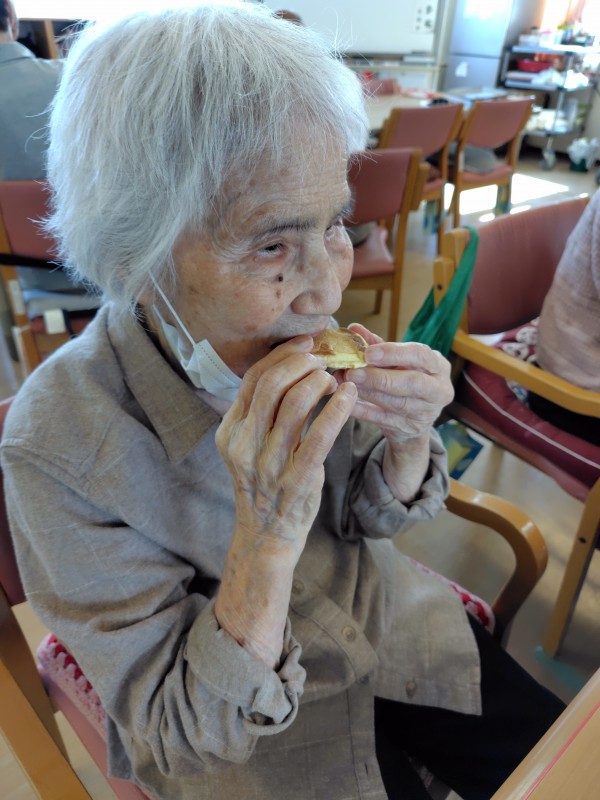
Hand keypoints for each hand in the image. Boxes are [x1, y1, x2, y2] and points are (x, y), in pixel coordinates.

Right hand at [216, 335, 356, 553]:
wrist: (266, 534)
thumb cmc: (264, 482)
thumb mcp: (248, 446)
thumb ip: (260, 412)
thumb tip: (289, 365)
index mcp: (230, 431)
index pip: (252, 379)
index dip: (282, 355)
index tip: (305, 342)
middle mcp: (244, 445)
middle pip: (271, 385)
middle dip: (301, 362)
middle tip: (323, 358)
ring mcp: (269, 464)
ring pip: (295, 404)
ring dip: (320, 381)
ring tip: (334, 378)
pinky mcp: (297, 479)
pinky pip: (319, 435)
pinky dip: (337, 409)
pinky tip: (349, 396)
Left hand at [334, 324, 452, 502]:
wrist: (414, 420)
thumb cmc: (404, 380)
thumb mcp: (397, 361)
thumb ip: (377, 345)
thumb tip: (354, 329)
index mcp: (438, 366)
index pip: (420, 355)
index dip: (394, 353)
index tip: (368, 352)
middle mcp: (439, 390)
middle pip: (412, 382)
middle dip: (380, 377)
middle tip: (352, 371)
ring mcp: (426, 413)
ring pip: (397, 403)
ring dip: (368, 392)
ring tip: (346, 382)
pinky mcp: (409, 429)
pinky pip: (383, 420)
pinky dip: (363, 410)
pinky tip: (347, 402)